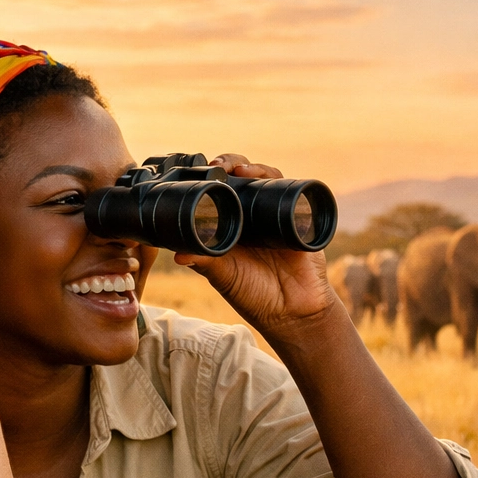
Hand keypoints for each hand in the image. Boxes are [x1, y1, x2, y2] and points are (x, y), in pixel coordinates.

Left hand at [174, 155, 341, 335]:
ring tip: (241, 170)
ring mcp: (276, 215)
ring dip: (254, 168)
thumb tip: (179, 255)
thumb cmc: (254, 296)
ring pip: (266, 180)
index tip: (199, 172)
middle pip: (242, 179)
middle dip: (230, 164)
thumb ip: (205, 262)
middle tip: (216, 164)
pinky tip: (269, 178)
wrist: (293, 313)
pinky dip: (283, 181)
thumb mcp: (224, 277)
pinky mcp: (299, 219)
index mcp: (231, 226)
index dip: (210, 178)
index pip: (219, 192)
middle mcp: (252, 216)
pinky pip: (294, 194)